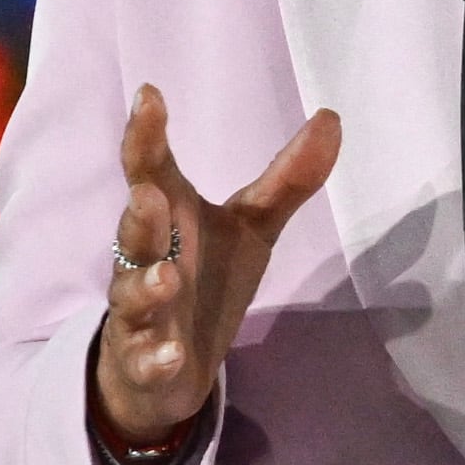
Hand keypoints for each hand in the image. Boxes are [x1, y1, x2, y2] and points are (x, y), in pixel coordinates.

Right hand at [91, 85, 342, 446]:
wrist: (167, 368)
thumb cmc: (206, 280)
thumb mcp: (251, 230)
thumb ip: (286, 180)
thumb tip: (331, 117)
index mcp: (169, 218)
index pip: (150, 169)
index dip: (146, 135)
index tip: (149, 96)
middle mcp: (146, 258)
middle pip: (135, 232)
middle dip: (140, 215)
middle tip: (150, 196)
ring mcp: (139, 311)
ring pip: (133, 294)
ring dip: (147, 286)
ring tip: (167, 277)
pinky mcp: (143, 360)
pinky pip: (147, 359)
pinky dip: (157, 357)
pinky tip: (171, 354)